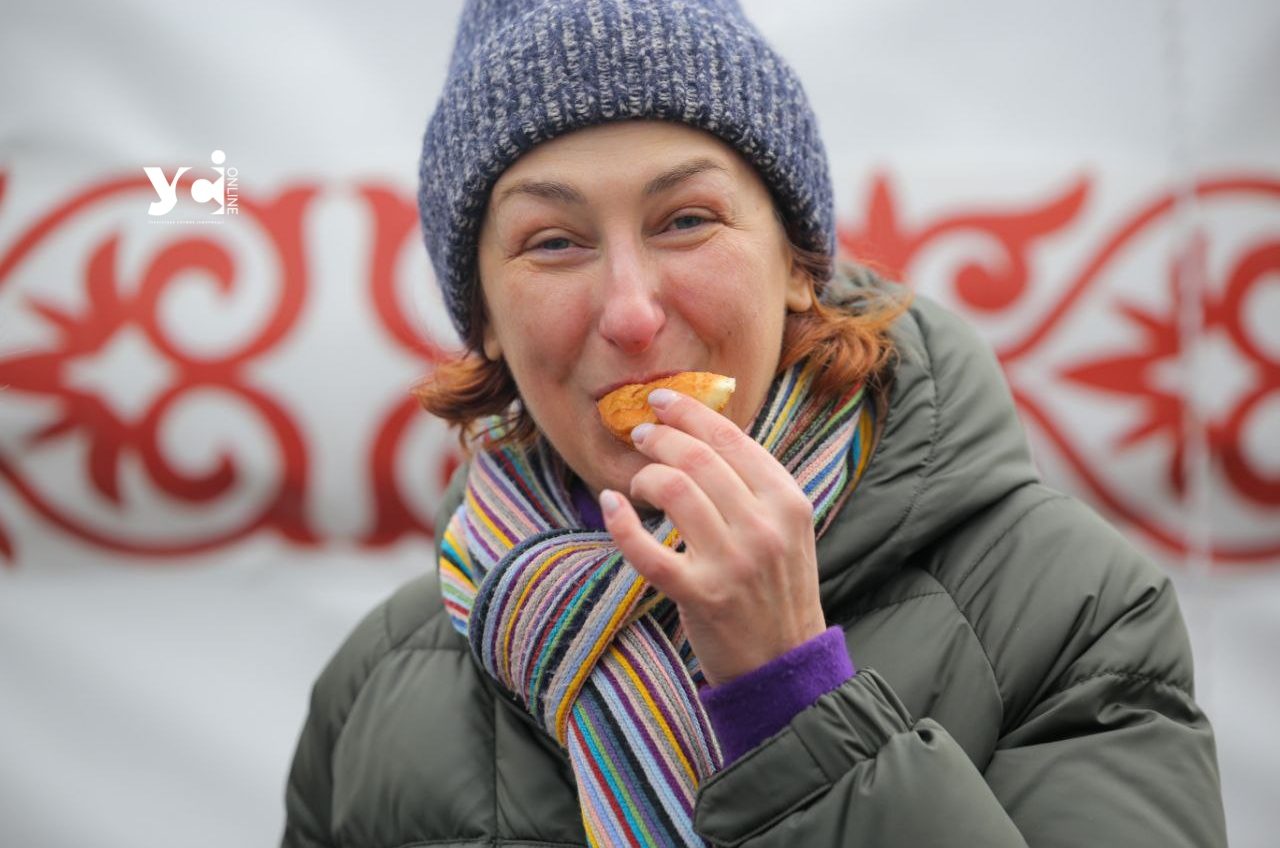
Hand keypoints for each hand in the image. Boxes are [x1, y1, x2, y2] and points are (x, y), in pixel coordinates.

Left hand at [599, 388, 826, 685]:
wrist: (784, 663)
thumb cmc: (777, 589)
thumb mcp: (786, 528)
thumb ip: (754, 484)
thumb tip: (705, 432)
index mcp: (788, 502)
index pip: (733, 439)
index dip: (692, 413)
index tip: (664, 402)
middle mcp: (764, 527)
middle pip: (698, 459)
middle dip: (661, 438)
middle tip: (641, 436)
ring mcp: (732, 563)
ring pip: (675, 491)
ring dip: (645, 476)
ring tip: (637, 483)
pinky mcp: (700, 596)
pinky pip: (648, 551)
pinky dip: (621, 523)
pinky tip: (610, 506)